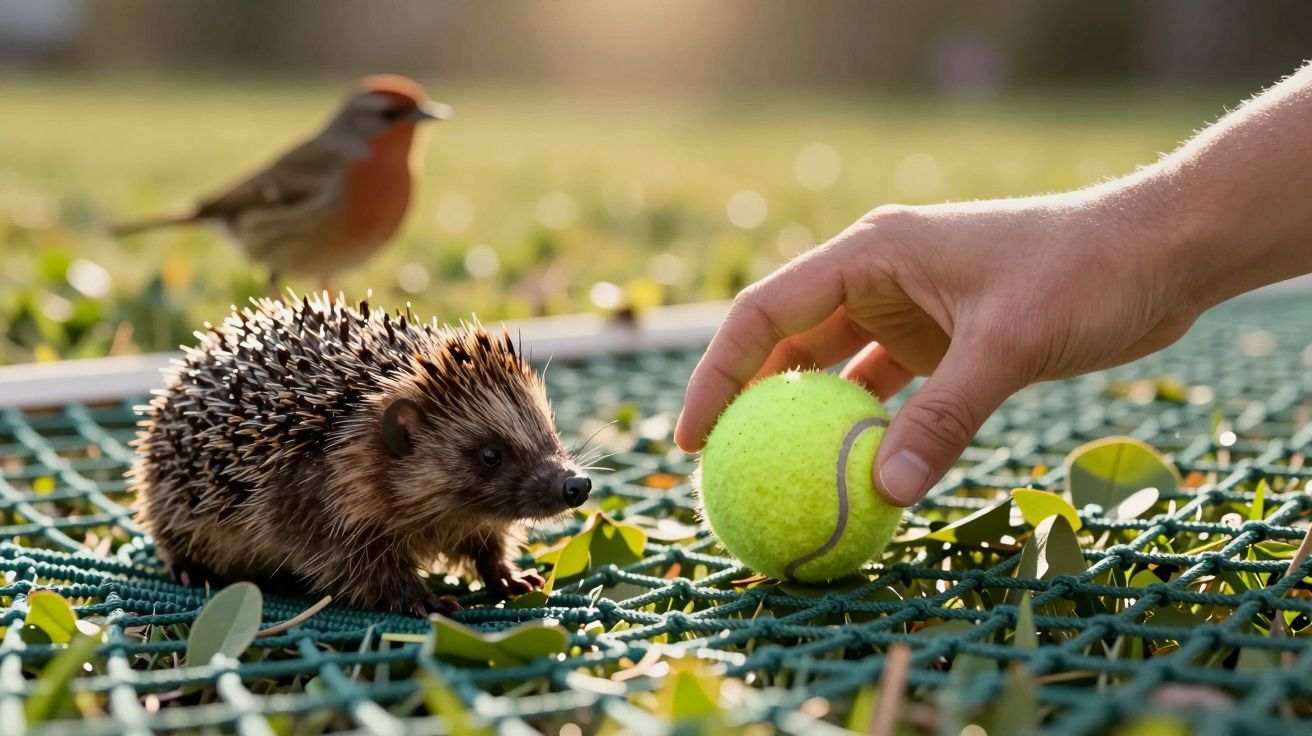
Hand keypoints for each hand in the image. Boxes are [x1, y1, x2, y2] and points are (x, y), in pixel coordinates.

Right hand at [675, 183, 1203, 506]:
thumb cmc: (1084, 272)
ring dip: (806, 422)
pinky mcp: (940, 340)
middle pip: (786, 344)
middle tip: (721, 472)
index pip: (765, 313)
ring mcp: (907, 308)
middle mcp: (876, 276)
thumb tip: (882, 495)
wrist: (1161, 250)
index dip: (716, 375)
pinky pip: (883, 392)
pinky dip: (866, 430)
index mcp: (871, 252)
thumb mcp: (1010, 344)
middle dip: (748, 404)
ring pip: (832, 371)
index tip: (693, 439)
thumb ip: (945, 419)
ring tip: (774, 480)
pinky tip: (853, 474)